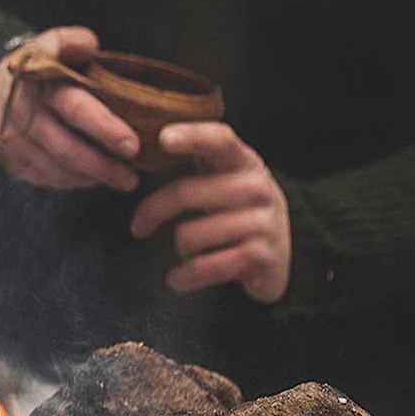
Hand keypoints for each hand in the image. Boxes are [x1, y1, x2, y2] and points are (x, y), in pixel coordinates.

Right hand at [0, 26, 140, 192]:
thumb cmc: (38, 68)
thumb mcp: (51, 44)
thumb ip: (70, 41)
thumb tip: (89, 45)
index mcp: (37, 82)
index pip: (73, 107)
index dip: (104, 128)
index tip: (132, 145)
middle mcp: (21, 114)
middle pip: (66, 147)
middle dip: (102, 165)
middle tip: (132, 178)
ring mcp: (13, 141)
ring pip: (56, 168)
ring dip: (91, 177)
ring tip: (125, 180)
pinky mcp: (11, 161)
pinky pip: (46, 178)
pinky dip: (74, 181)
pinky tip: (95, 178)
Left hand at [130, 122, 290, 303]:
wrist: (277, 253)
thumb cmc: (235, 208)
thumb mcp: (224, 177)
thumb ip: (196, 157)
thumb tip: (146, 144)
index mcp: (244, 161)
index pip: (220, 140)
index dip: (192, 136)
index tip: (163, 138)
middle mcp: (258, 188)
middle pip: (186, 193)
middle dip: (151, 212)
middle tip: (138, 226)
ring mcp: (262, 223)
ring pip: (189, 234)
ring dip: (178, 247)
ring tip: (184, 250)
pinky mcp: (260, 257)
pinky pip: (205, 266)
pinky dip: (185, 276)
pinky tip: (177, 278)